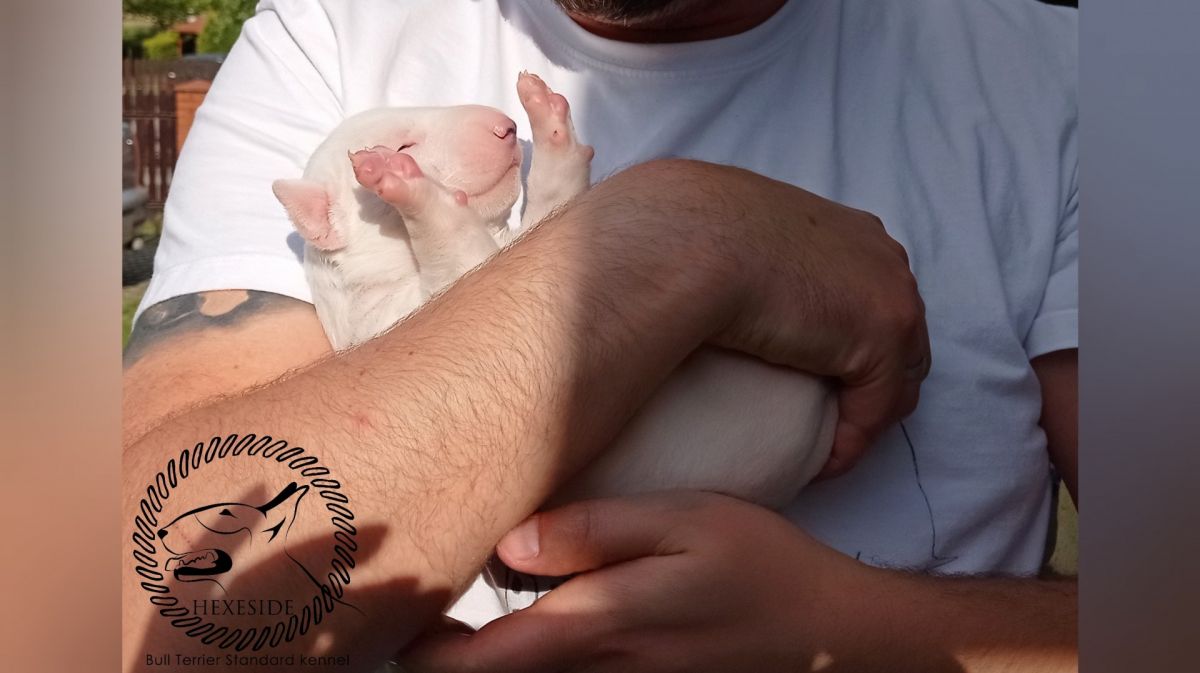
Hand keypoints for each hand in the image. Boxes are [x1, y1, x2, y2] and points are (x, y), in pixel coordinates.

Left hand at [398, 492, 879, 672]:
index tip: (371, 619)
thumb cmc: (761, 568)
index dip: (415, 653)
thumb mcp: (688, 523)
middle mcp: (595, 672)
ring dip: (468, 654)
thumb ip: (597, 531)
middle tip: (383, 607)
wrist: (828, 638)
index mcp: (596, 629)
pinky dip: (512, 654)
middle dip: (431, 653)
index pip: (476, 664)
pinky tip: (502, 618)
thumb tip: (508, 542)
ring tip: (426, 608)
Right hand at [567, 160, 930, 476]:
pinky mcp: (882, 332)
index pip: (866, 294)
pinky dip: (851, 442)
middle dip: (868, 384)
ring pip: (896, 376)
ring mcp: (888, 290)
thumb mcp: (712, 241)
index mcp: (838, 229)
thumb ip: (727, 259)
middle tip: (825, 423)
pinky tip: (817, 466)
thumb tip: (683, 284)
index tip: (811, 379)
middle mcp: (876, 253)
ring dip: (861, 417)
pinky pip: (877, 408)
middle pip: (898, 337)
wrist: (683, 242)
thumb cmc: (678, 239)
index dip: (845, 343)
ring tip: (820, 450)